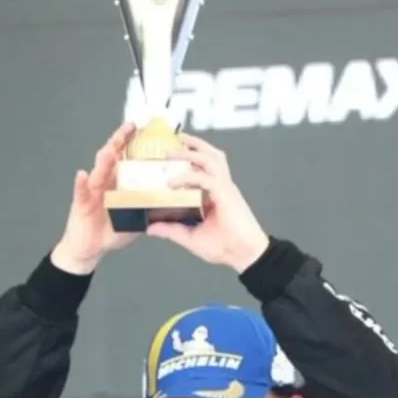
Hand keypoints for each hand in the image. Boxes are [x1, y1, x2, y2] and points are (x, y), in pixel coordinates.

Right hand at [51, 122, 139, 273]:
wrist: (89, 249)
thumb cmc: (111, 232)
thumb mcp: (135, 220)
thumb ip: (151, 210)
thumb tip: (175, 205)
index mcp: (117, 183)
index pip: (126, 158)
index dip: (133, 143)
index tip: (144, 129)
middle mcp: (104, 182)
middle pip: (112, 158)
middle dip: (120, 141)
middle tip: (130, 127)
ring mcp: (91, 192)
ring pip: (98, 171)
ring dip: (104, 159)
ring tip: (112, 149)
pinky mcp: (80, 205)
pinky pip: (81, 193)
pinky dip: (80, 184)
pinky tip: (82, 175)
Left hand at [146, 133, 269, 272]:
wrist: (246, 255)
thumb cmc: (225, 247)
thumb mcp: (191, 238)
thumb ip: (172, 230)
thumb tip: (151, 228)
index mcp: (215, 193)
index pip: (203, 168)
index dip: (189, 158)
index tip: (168, 155)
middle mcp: (221, 186)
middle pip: (210, 155)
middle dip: (193, 145)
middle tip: (172, 142)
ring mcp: (225, 188)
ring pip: (210, 159)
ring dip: (191, 152)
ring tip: (172, 151)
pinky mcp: (226, 194)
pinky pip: (205, 178)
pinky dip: (188, 176)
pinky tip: (172, 182)